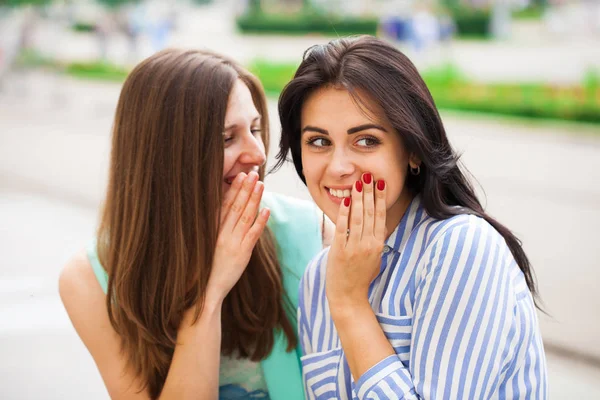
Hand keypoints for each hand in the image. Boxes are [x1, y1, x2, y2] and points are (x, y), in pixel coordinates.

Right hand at [207, 171, 269, 301]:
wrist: (205, 291)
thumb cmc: (206, 268)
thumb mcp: (207, 246)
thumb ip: (217, 230)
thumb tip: (226, 215)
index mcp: (212, 230)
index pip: (224, 205)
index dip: (233, 189)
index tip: (240, 176)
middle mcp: (222, 234)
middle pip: (235, 206)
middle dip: (245, 189)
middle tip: (252, 173)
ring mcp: (232, 243)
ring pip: (245, 216)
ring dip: (253, 199)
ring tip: (260, 185)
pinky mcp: (241, 254)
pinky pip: (252, 235)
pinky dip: (260, 222)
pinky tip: (266, 210)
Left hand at [325, 173, 386, 310]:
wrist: (348, 296)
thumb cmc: (361, 277)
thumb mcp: (375, 259)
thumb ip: (375, 242)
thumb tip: (377, 226)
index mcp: (378, 245)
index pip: (380, 216)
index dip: (380, 198)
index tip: (381, 183)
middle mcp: (368, 244)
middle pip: (370, 213)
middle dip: (369, 192)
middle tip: (369, 175)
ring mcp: (354, 248)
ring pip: (357, 217)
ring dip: (358, 198)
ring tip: (358, 182)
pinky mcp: (340, 251)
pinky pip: (342, 228)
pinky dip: (343, 213)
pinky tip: (345, 201)